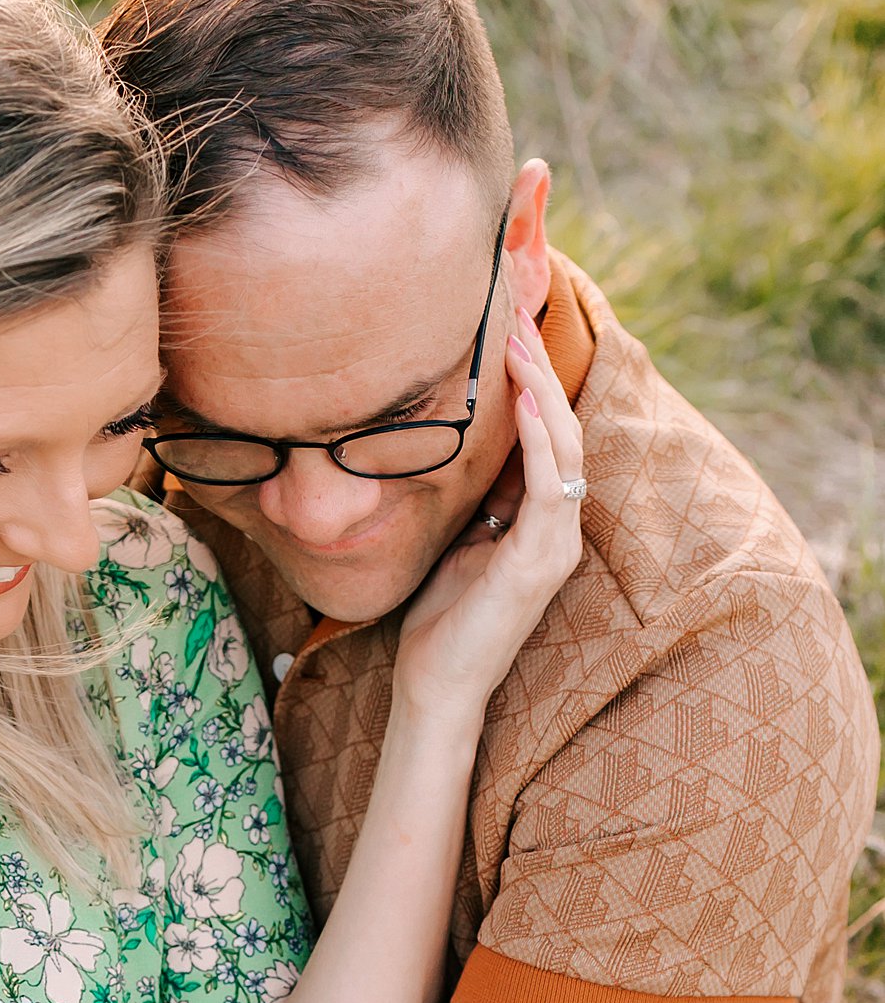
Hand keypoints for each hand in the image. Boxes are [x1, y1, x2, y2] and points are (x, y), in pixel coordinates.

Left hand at [394, 305, 583, 718]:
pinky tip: (521, 399)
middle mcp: (559, 530)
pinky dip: (538, 439)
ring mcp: (556, 546)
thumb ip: (475, 499)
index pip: (547, 439)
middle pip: (563, 433)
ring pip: (564, 450)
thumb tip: (462, 448)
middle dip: (540, 371)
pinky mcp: (539, 563)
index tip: (507, 333)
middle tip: (515, 316)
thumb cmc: (441, 621)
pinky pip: (549, 487)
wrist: (437, 686)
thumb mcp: (457, 541)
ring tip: (516, 342)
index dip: (533, 384)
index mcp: (540, 523)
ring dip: (541, 391)